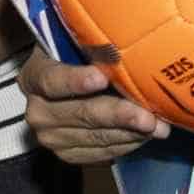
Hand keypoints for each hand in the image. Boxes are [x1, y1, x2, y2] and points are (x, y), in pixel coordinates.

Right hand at [22, 52, 165, 164]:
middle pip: (81, 114)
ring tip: (158, 127)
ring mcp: (51, 137)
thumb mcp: (78, 42)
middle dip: (119, 115)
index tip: (102, 78)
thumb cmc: (77, 56)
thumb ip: (94, 44)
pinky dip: (126, 144)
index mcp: (34, 77)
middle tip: (149, 117)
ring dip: (130, 133)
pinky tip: (145, 135)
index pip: (52, 80)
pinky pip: (100, 152)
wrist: (67, 86)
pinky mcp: (68, 154)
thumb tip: (125, 39)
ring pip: (95, 137)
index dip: (76, 80)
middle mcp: (38, 111)